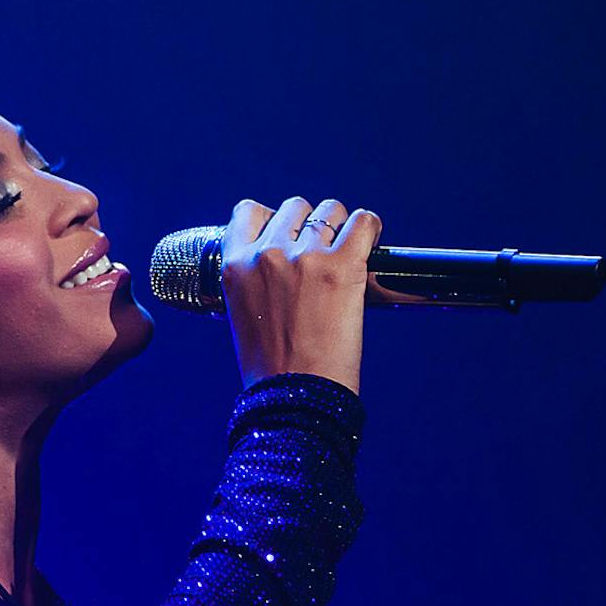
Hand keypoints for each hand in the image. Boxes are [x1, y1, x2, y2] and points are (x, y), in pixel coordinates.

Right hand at [221, 196, 383, 395]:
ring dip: (340, 227)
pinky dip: (370, 229)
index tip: (287, 235)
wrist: (297, 397)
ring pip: (330, 211)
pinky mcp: (343, 265)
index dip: (272, 220)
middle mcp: (267, 254)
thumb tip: (281, 260)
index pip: (249, 212)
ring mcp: (306, 257)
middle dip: (310, 225)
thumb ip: (255, 280)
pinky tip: (370, 244)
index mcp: (235, 266)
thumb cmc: (273, 368)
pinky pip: (364, 222)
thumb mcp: (244, 314)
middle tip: (322, 254)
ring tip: (346, 253)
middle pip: (295, 207)